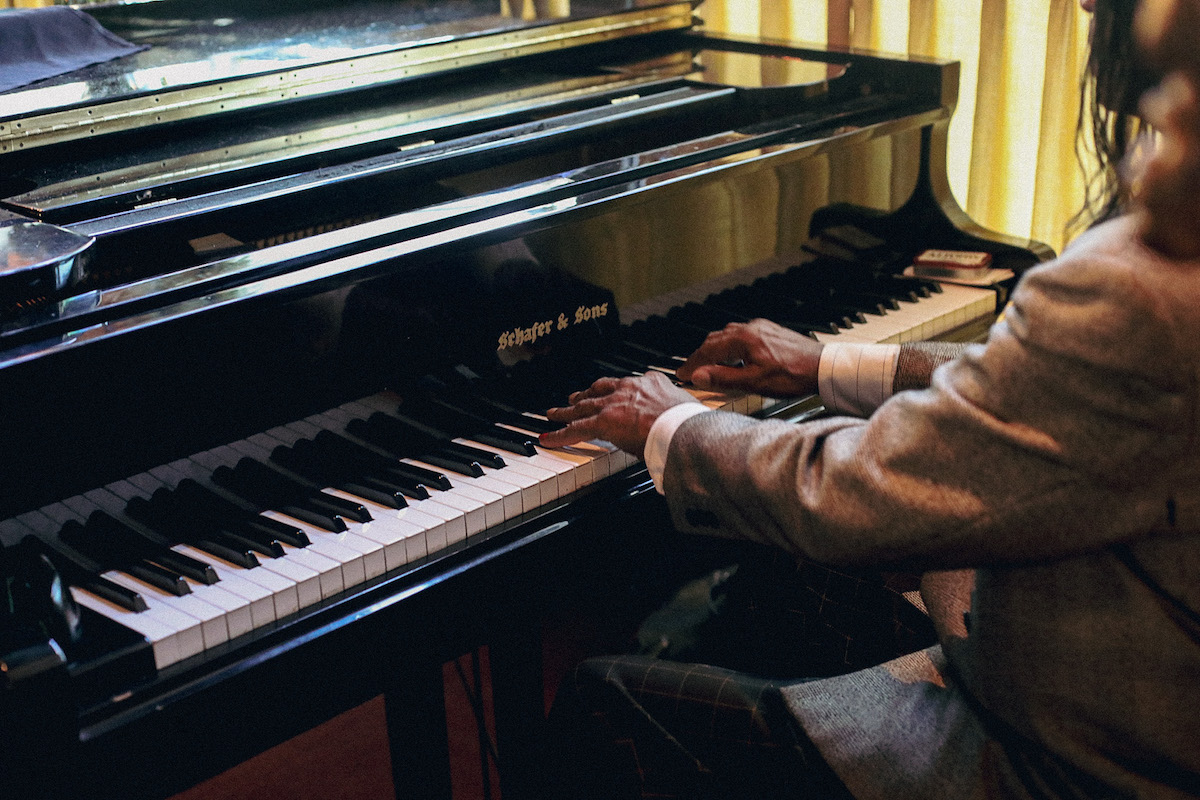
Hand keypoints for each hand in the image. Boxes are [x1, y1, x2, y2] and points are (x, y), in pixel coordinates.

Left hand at [541, 371, 697, 457]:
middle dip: (586, 395)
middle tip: (575, 398)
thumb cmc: (691, 424)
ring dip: (566, 411)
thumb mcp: (686, 409)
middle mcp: (629, 388)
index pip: (628, 384)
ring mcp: (614, 404)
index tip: (612, 393)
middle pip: (600, 390)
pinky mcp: (603, 422)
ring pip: (583, 407)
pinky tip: (548, 437)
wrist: (683, 428)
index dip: (617, 390)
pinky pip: (575, 429)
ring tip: (554, 413)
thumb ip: (677, 412)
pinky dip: (559, 434)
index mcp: (651, 382)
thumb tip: (684, 423)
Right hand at [675, 319, 823, 397]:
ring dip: (715, 349)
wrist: (823, 367)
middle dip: (700, 355)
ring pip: (729, 335)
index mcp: (743, 338)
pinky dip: (730, 345)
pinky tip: (733, 356)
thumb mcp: (754, 382)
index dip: (692, 363)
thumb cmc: (792, 375)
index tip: (682, 374)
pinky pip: (742, 335)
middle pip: (716, 339)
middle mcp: (750, 328)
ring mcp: (761, 327)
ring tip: (708, 364)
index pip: (708, 349)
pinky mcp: (771, 331)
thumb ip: (724, 378)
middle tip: (690, 370)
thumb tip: (698, 375)